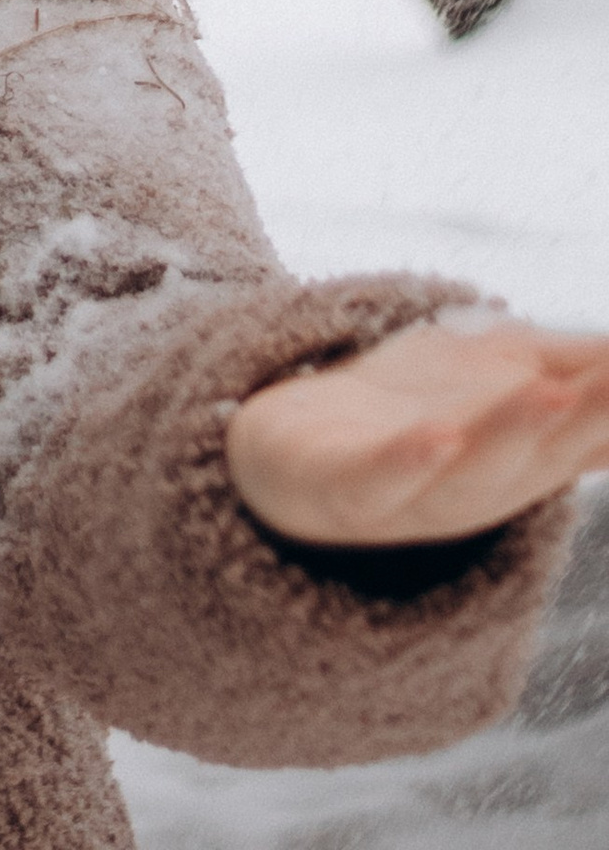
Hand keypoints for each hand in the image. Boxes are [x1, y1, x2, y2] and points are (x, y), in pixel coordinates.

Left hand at [227, 313, 608, 549]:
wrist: (285, 451)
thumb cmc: (419, 411)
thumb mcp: (512, 372)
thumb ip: (591, 368)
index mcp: (530, 454)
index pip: (594, 433)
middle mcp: (483, 481)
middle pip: (545, 453)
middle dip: (592, 417)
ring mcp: (412, 493)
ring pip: (472, 473)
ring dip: (512, 435)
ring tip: (549, 394)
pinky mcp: (339, 488)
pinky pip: (378, 483)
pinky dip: (410, 462)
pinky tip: (436, 436)